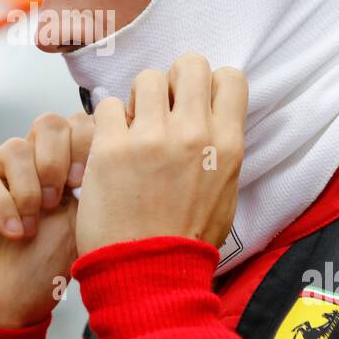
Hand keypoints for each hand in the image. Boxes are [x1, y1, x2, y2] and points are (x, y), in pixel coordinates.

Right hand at [0, 112, 93, 328]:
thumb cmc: (38, 278)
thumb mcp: (77, 228)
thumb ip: (88, 187)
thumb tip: (102, 149)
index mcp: (62, 174)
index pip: (78, 128)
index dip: (85, 142)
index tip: (85, 180)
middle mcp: (28, 170)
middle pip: (49, 125)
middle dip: (58, 159)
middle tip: (60, 197)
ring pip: (17, 148)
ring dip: (30, 188)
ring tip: (32, 226)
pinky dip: (3, 204)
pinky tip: (13, 233)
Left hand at [76, 53, 246, 255]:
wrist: (148, 274)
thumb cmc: (184, 240)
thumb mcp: (225, 193)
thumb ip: (220, 150)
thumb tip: (212, 121)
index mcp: (227, 145)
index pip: (230, 78)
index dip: (210, 85)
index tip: (196, 103)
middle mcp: (193, 134)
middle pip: (189, 64)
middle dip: (175, 81)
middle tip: (163, 109)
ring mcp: (151, 138)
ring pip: (146, 78)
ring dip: (139, 100)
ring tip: (134, 130)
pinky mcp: (112, 147)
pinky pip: (109, 105)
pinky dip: (108, 122)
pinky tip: (111, 147)